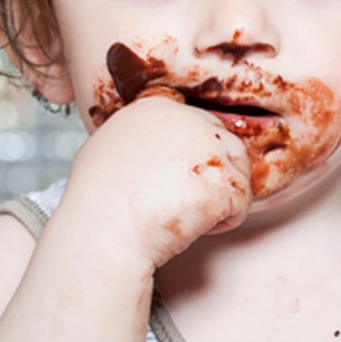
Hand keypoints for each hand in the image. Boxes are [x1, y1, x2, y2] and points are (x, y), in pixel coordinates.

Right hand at [61, 94, 251, 267]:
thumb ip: (144, 138)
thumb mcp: (110, 149)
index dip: (193, 161)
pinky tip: (195, 227)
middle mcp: (186, 118)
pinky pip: (242, 201)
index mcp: (157, 107)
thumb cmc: (99, 204)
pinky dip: (225, 220)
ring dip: (222, 197)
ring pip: (239, 170)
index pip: (200, 126)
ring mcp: (208, 147)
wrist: (103, 234)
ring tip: (190, 215)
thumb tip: (160, 145)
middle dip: (213, 177)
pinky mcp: (224, 180)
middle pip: (225, 144)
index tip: (173, 185)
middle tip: (185, 203)